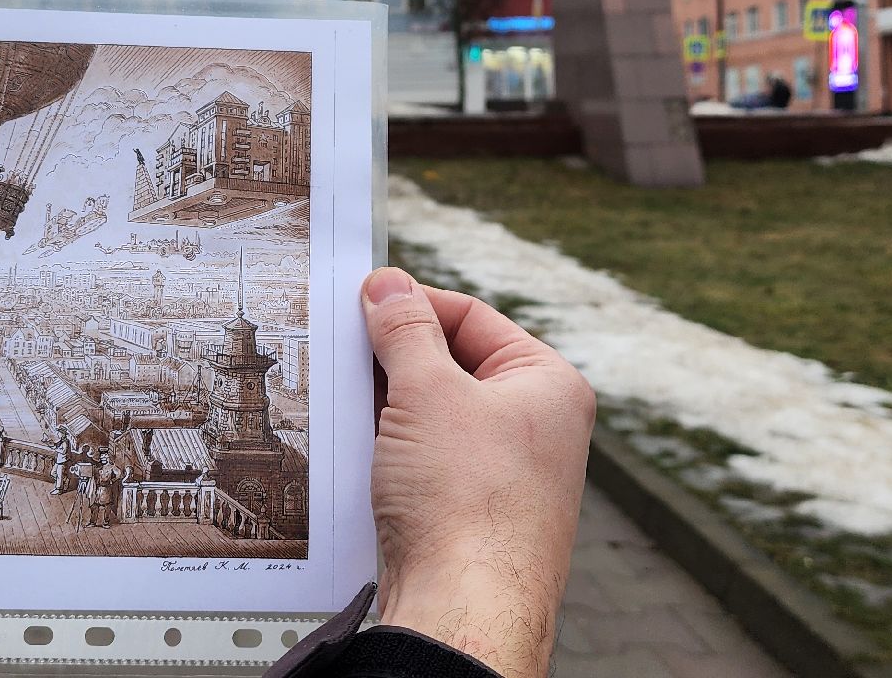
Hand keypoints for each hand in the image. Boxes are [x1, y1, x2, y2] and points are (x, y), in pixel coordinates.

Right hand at [361, 267, 594, 677]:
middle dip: (395, 361)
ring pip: (434, 417)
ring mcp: (507, 474)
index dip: (414, 305)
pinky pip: (427, 463)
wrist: (465, 606)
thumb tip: (388, 286)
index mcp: (548, 384)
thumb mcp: (426, 392)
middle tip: (343, 351)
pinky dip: (391, 452)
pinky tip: (357, 453)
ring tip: (345, 404)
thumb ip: (404, 330)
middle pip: (452, 366)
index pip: (472, 317)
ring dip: (387, 409)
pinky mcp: (474, 514)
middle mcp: (537, 427)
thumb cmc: (467, 503)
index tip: (362, 303)